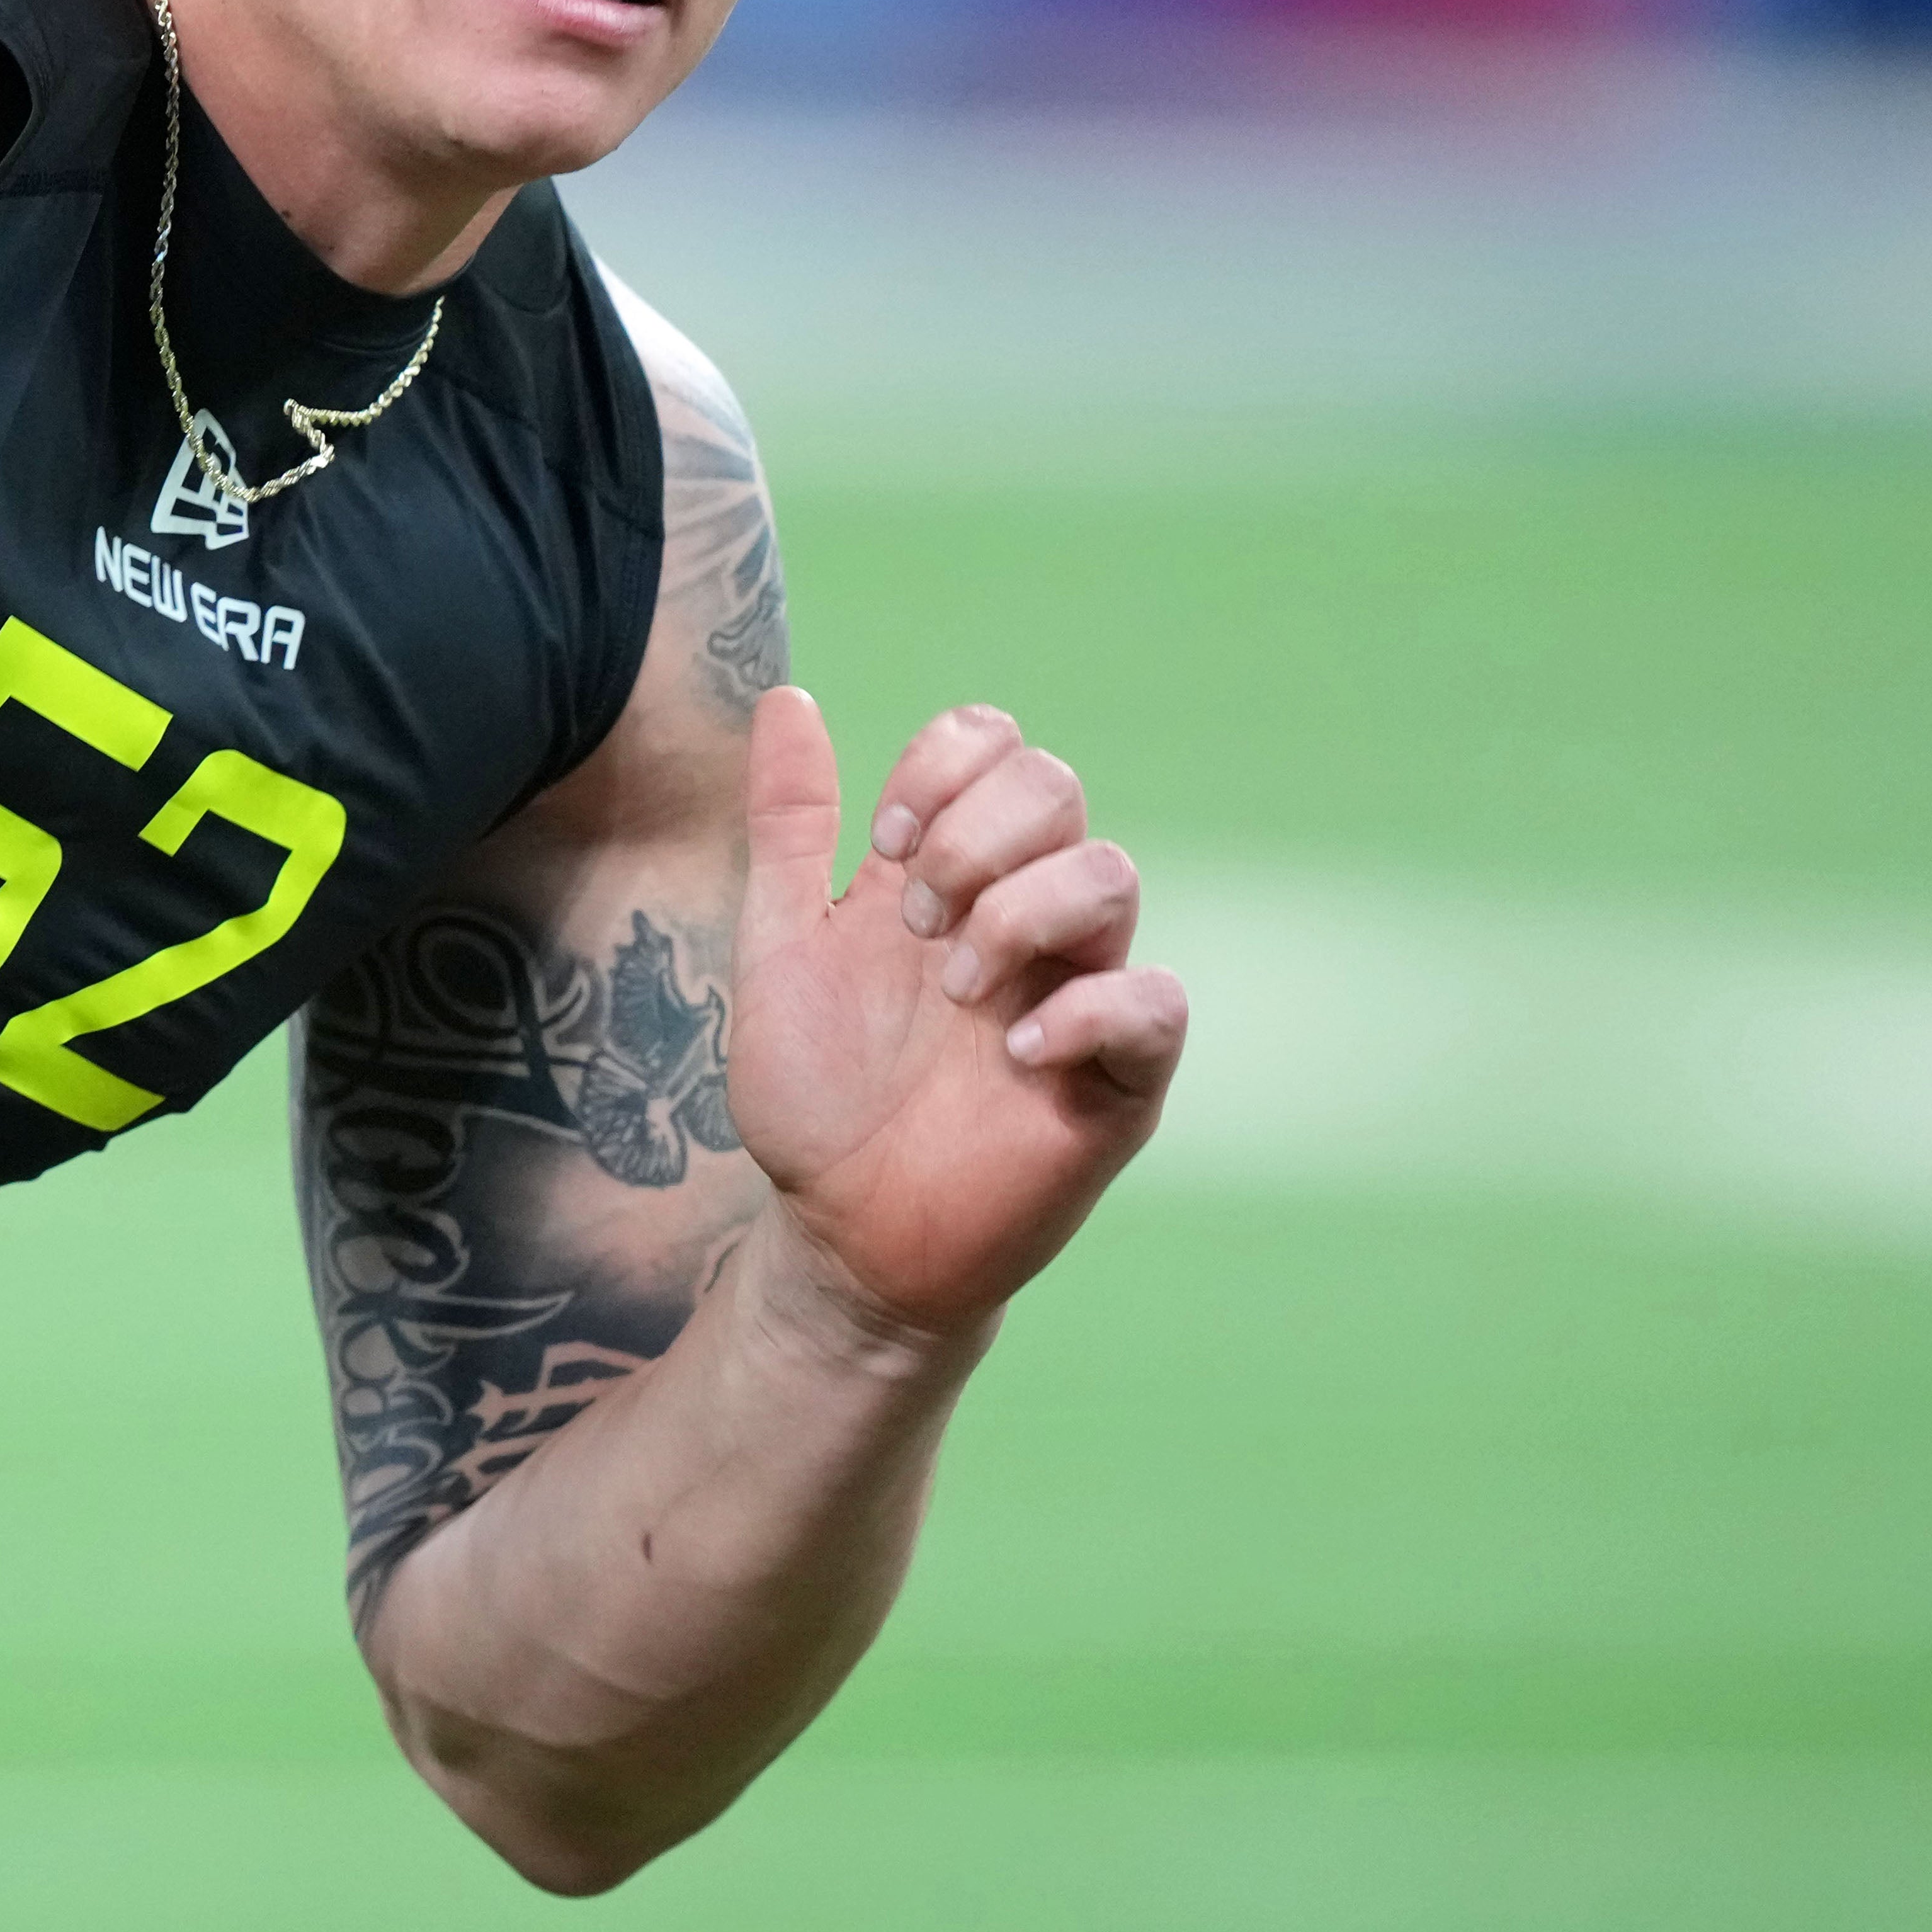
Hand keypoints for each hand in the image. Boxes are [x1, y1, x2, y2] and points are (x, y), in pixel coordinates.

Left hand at [724, 691, 1186, 1336]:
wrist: (839, 1234)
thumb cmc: (815, 1094)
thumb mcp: (778, 946)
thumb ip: (789, 826)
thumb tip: (785, 697)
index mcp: (950, 875)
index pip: (994, 745)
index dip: (941, 766)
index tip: (877, 843)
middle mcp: (1026, 917)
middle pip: (1055, 786)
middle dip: (970, 835)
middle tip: (910, 922)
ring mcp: (1079, 992)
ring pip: (1110, 873)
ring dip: (1018, 912)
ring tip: (953, 990)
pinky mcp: (1120, 1080)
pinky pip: (1153, 1001)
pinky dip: (1085, 1010)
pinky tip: (1010, 1050)